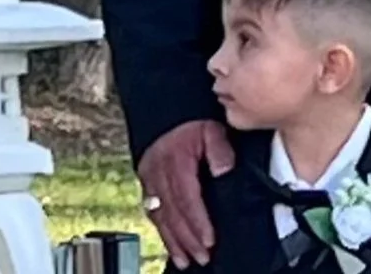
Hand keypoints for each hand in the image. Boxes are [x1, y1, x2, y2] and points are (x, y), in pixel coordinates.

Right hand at [136, 120, 233, 267]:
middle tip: (202, 257)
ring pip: (159, 216)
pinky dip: (162, 231)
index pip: (187, 197)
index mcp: (175, 160)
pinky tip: (172, 245)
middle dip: (187, 239)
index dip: (198, 221)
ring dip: (173, 241)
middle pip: (172, 212)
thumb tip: (224, 171)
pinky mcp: (146, 183)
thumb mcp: (211, 129)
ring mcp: (149, 178)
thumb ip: (220, 150)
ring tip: (186, 260)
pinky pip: (152, 212)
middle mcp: (158, 172)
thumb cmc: (190, 123)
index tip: (209, 239)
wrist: (165, 111)